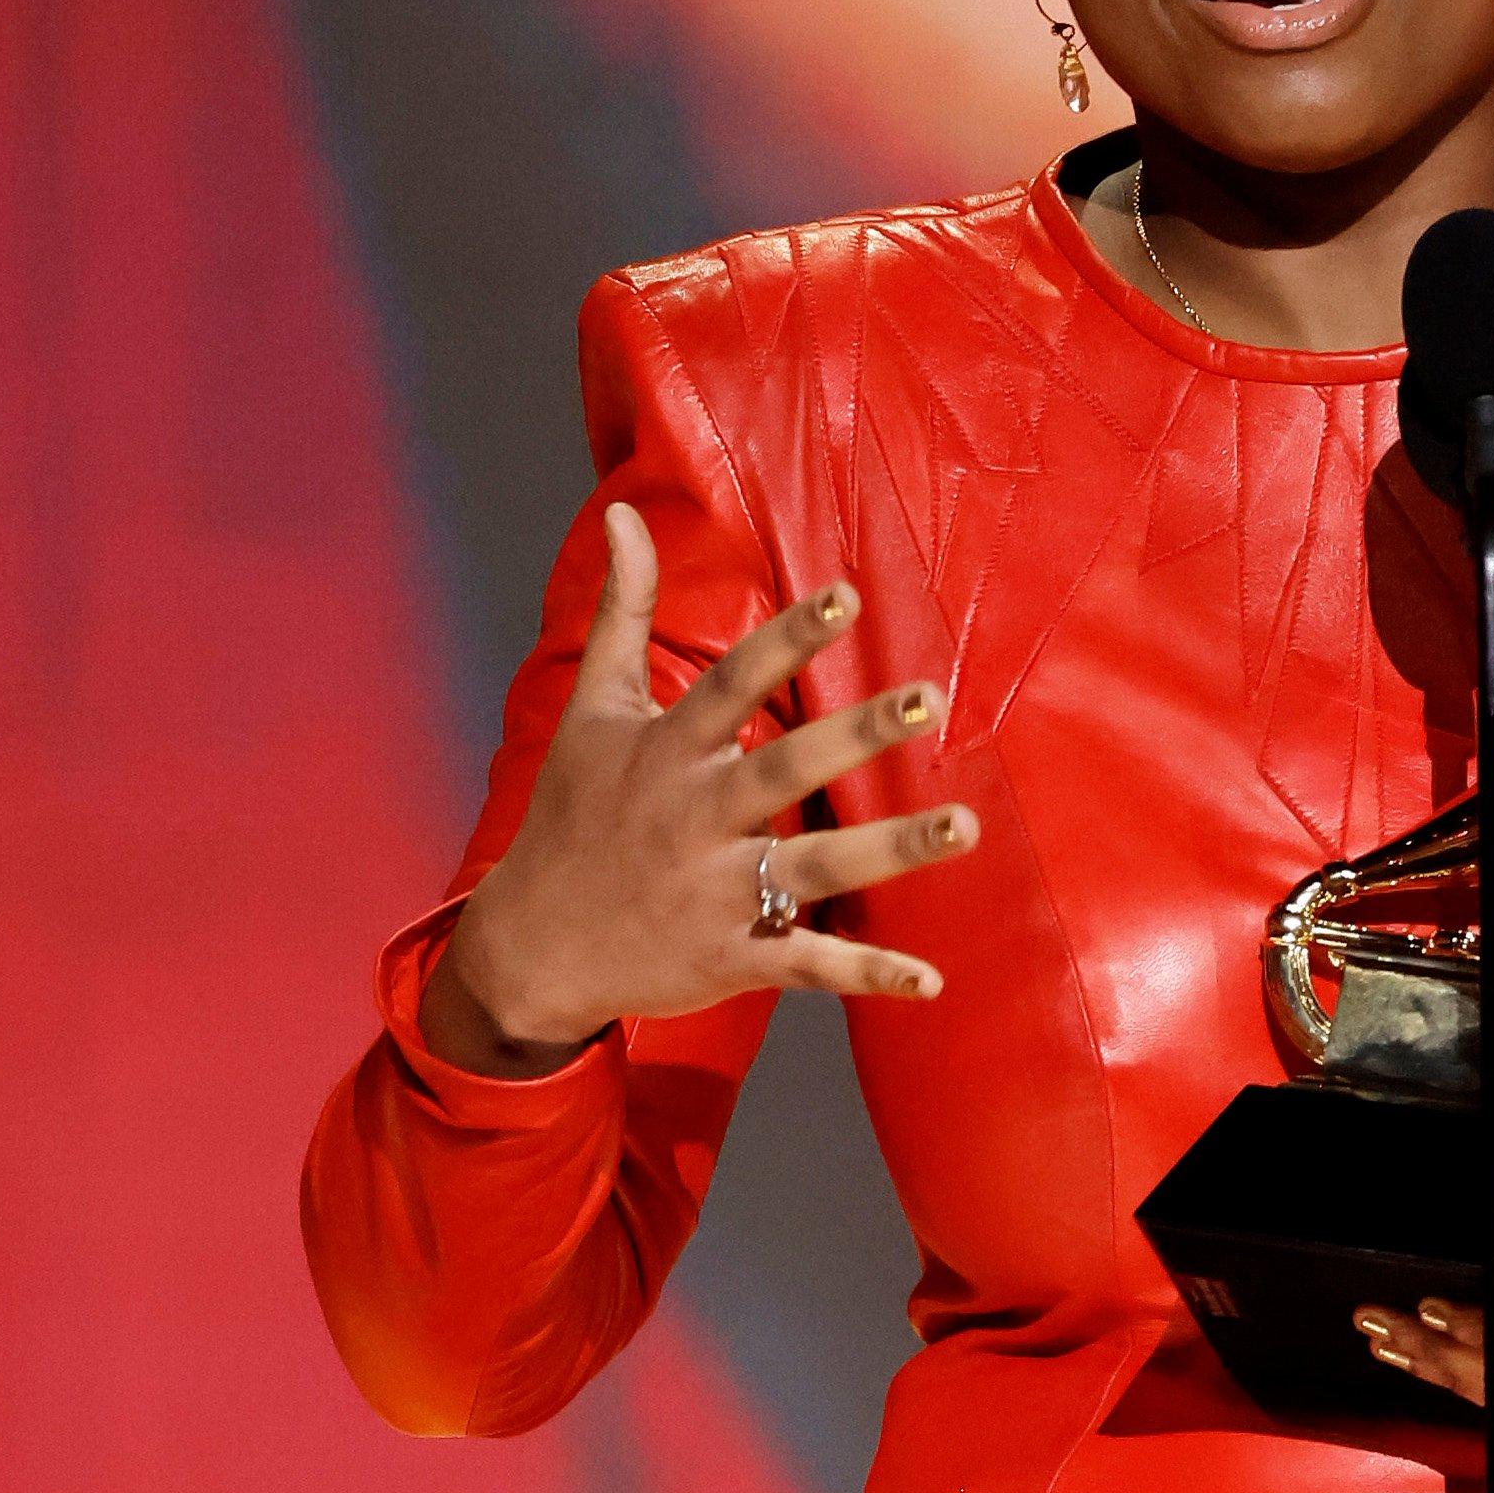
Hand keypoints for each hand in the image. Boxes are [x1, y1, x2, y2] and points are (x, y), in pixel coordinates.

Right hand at [436, 502, 974, 1063]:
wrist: (528, 949)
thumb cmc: (570, 814)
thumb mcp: (590, 710)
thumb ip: (621, 610)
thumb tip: (623, 512)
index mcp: (664, 753)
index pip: (732, 682)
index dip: (787, 638)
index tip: (846, 594)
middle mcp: (691, 818)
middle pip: (784, 769)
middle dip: (856, 734)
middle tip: (929, 698)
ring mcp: (713, 893)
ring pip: (814, 868)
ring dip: (893, 850)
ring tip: (966, 825)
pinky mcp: (730, 959)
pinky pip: (808, 966)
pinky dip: (868, 975)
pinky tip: (931, 980)